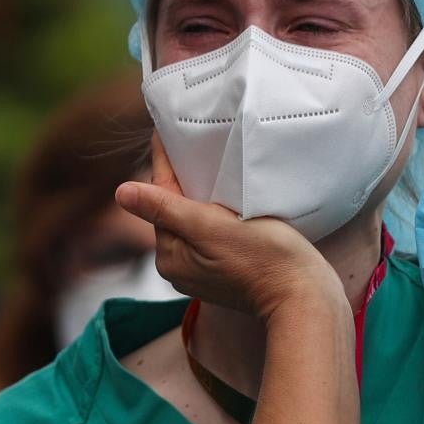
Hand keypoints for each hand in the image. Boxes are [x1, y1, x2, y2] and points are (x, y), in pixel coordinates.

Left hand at [115, 134, 343, 320]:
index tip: (164, 129)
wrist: (303, 294)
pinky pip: (211, 234)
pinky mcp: (225, 271)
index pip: (160, 196)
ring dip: (202, 196)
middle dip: (184, 179)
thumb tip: (120, 192)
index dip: (165, 161)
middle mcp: (179, 265)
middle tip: (193, 141)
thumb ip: (166, 208)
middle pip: (175, 209)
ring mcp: (202, 270)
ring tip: (213, 164)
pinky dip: (217, 215)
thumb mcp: (211, 227)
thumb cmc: (264, 258)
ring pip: (194, 221)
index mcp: (170, 254)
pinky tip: (231, 200)